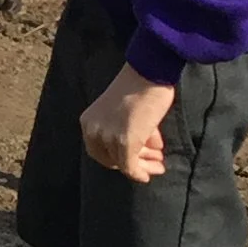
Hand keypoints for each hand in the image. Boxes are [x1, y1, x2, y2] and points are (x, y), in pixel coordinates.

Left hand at [80, 64, 174, 181]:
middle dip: (133, 162)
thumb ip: (127, 128)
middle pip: (110, 159)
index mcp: (88, 121)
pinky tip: (149, 174)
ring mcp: (108, 137)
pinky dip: (140, 173)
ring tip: (158, 165)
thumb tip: (145, 144)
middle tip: (153, 161)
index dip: (118, 156)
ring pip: (123, 163)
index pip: (99, 149)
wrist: (148, 72)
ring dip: (142, 166)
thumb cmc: (140, 85)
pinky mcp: (125, 142)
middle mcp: (94, 131)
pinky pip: (130, 167)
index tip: (138, 156)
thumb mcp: (124, 110)